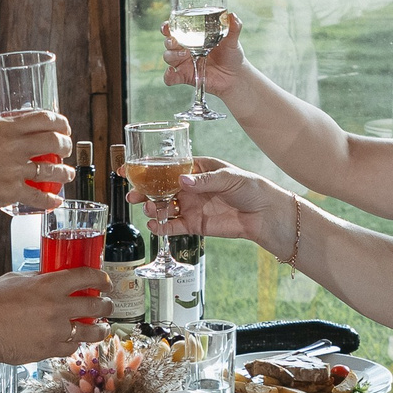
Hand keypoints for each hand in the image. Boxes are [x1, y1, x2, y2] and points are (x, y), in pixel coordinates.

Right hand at [0, 110, 70, 215]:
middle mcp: (13, 146)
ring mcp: (14, 169)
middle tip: (67, 149)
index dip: (60, 122)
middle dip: (66, 145)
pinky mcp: (12, 191)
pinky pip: (40, 196)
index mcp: (4, 128)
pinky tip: (56, 201)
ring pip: (53, 169)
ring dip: (65, 173)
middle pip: (54, 141)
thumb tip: (1, 135)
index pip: (43, 117)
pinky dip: (51, 200)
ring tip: (68, 174)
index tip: (64, 127)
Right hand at [0, 268, 116, 363]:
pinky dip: (75, 343)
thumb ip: (39, 279)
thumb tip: (54, 278)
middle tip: (108, 305)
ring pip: (90, 332)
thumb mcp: (16, 279)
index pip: (86, 276)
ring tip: (102, 328)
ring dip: (100, 329)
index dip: (101, 278)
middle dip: (107, 305)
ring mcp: (54, 331)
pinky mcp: (47, 350)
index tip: (105, 282)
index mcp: (48, 284)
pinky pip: (71, 347)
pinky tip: (75, 340)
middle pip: (96, 306)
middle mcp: (56, 307)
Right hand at [136, 158, 289, 246]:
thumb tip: (182, 180)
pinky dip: (162, 226)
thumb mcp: (229, 177)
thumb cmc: (250, 188)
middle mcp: (190, 186)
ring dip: (153, 208)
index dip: (148, 168)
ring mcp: (191, 206)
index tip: (128, 169)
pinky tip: (155, 225)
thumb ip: (204, 180)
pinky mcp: (194, 224)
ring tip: (150, 209)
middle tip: (133, 196)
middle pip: (160, 188)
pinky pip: (173, 226)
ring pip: (164, 207)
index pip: (167, 166)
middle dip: (144, 191)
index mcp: (197, 168)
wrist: (264, 215)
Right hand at [159, 11, 244, 95]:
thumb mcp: (232, 40)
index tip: (167, 26)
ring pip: (168, 57)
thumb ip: (233, 27)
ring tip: (184, 55)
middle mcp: (184, 48)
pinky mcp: (185, 76)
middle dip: (169, 41)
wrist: (235, 76)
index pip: (174, 29)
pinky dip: (168, 76)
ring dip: (172, 55)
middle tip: (177, 42)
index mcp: (192, 36)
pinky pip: (171, 78)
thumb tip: (232, 16)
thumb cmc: (231, 54)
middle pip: (168, 42)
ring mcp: (184, 63)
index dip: (167, 26)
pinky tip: (171, 72)